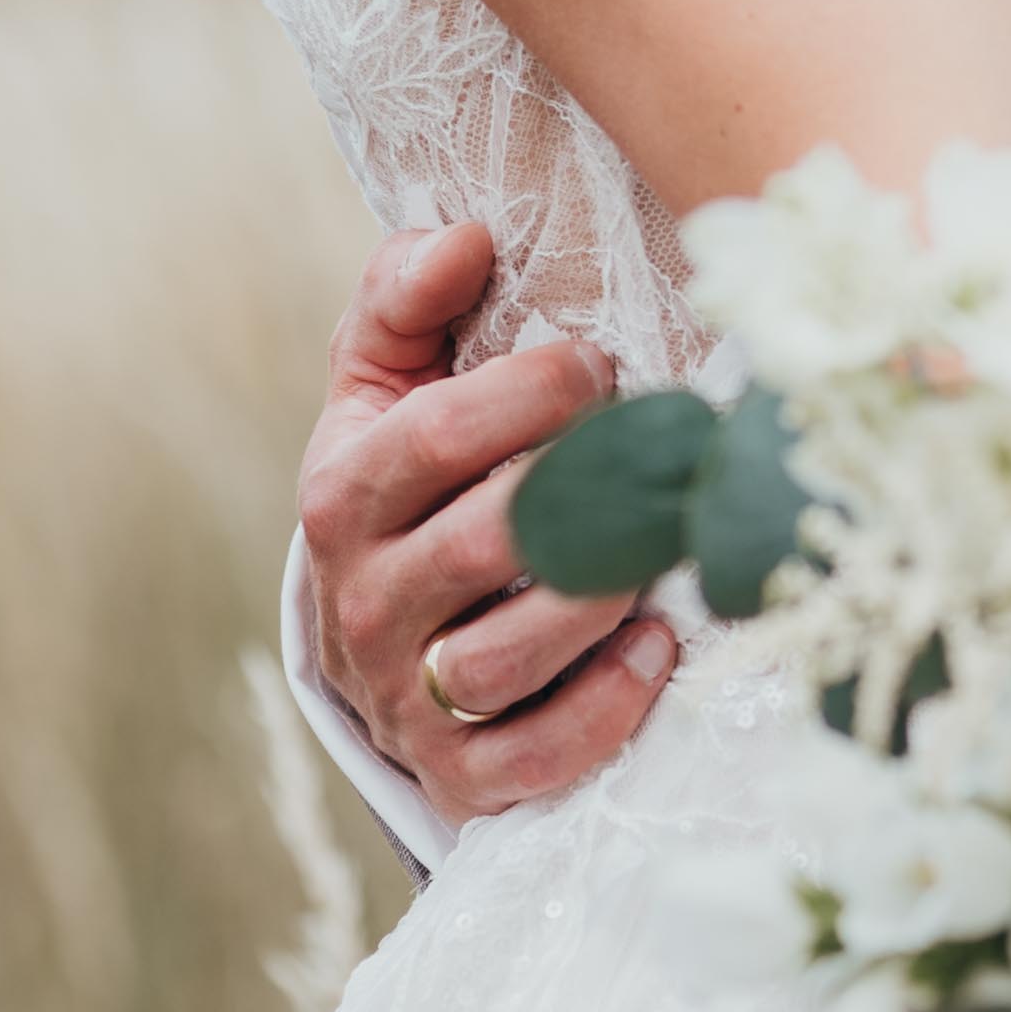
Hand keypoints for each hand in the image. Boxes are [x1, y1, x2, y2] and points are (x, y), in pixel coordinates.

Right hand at [295, 219, 678, 828]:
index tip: (603, 366)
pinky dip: (606, 706)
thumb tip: (465, 235)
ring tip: (667, 542)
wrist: (376, 650)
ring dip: (605, 595)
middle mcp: (364, 602)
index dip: (539, 390)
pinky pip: (537, 755)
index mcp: (343, 494)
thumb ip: (406, 296)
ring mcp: (409, 696)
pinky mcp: (462, 776)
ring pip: (509, 654)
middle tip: (667, 448)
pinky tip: (658, 646)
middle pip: (489, 541)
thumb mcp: (382, 386)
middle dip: (595, 488)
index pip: (440, 432)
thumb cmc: (407, 486)